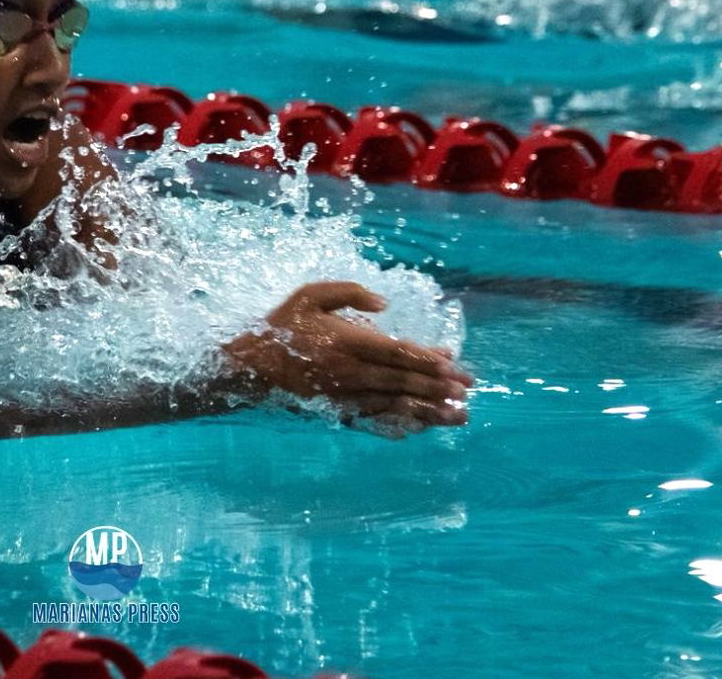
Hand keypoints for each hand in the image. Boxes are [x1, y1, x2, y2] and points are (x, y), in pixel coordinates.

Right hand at [223, 281, 472, 429]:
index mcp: (347, 341)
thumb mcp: (310, 295)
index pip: (398, 353)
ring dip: (431, 411)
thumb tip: (384, 304)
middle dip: (440, 388)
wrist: (253, 366)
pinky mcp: (340, 409)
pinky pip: (378, 420)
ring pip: (397, 405)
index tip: (456, 366)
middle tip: (469, 391)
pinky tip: (422, 427)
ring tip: (459, 416)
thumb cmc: (283, 325)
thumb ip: (349, 292)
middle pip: (404, 381)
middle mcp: (351, 372)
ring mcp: (347, 395)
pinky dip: (403, 424)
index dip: (430, 361)